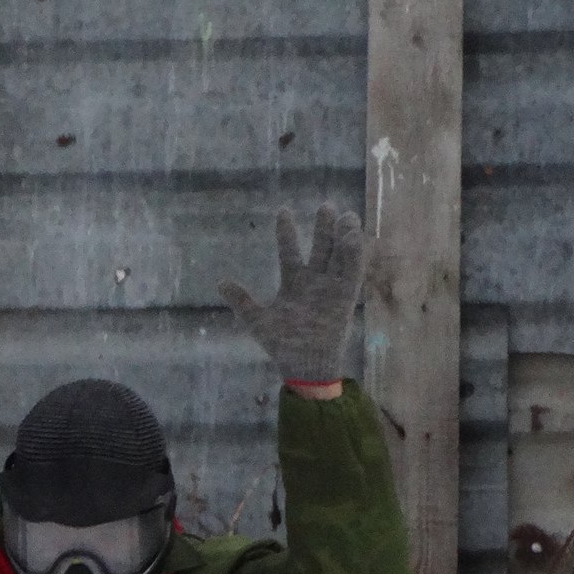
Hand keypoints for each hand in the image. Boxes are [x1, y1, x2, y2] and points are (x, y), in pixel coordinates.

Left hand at [221, 203, 366, 386]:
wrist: (304, 367)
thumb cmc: (282, 346)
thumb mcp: (258, 321)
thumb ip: (243, 301)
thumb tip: (220, 282)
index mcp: (294, 283)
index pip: (290, 251)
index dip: (287, 232)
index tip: (283, 210)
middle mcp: (314, 282)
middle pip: (321, 248)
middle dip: (324, 228)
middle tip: (326, 205)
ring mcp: (331, 289)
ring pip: (339, 256)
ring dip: (343, 237)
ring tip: (346, 216)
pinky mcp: (345, 299)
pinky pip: (351, 274)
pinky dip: (353, 256)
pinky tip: (353, 238)